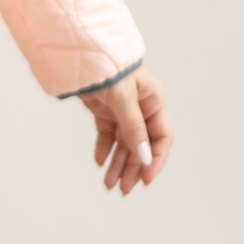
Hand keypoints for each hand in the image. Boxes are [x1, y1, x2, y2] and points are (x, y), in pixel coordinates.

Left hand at [80, 66, 172, 195]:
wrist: (81, 54)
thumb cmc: (109, 69)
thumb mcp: (124, 99)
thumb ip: (134, 128)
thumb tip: (144, 157)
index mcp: (154, 102)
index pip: (161, 138)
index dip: (156, 160)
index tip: (146, 179)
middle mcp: (141, 109)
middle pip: (142, 146)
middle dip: (133, 168)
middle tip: (125, 189)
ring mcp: (123, 111)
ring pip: (124, 145)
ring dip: (118, 164)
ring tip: (109, 184)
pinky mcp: (105, 112)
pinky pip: (107, 136)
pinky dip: (104, 149)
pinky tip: (100, 163)